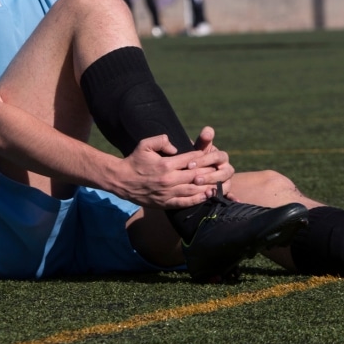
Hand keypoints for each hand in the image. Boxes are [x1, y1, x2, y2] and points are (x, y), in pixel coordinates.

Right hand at [115, 133, 231, 208]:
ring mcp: (167, 193)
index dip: (203, 157)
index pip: (191, 160)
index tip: (212, 155)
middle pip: (196, 175)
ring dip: (208, 187)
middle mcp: (169, 179)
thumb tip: (175, 147)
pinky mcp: (165, 203)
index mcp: (166, 164)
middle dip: (210, 172)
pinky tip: (207, 196)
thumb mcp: (144, 144)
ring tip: (220, 184)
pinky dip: (197, 200)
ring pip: (193, 190)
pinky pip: (185, 202)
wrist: (121, 180)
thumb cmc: (134, 161)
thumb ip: (161, 140)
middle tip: (221, 169)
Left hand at [193, 126, 234, 195]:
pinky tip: (232, 201)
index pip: (217, 157)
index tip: (190, 164)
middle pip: (223, 172)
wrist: (197, 169)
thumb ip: (203, 140)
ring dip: (216, 188)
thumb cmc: (198, 157)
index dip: (204, 160)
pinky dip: (232, 198)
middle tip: (195, 179)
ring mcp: (226, 180)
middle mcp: (226, 168)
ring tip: (205, 192)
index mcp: (221, 156)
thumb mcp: (200, 147)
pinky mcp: (225, 191)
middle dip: (209, 176)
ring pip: (226, 185)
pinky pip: (229, 195)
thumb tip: (208, 131)